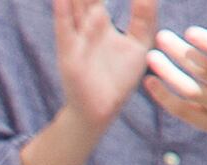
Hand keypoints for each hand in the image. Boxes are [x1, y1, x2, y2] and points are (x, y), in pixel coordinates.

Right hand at [54, 0, 159, 131]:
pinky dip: (62, 12)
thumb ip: (144, 18)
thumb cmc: (117, 81)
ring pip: (73, 5)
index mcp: (99, 22)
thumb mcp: (139, 44)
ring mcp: (75, 39)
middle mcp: (84, 26)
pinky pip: (65, 30)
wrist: (100, 112)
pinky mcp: (69, 56)